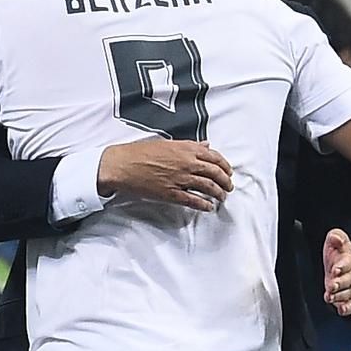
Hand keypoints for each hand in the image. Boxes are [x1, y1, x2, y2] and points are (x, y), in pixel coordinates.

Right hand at [98, 139, 233, 211]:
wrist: (121, 165)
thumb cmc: (139, 152)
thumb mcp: (167, 143)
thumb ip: (189, 145)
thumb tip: (205, 145)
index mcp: (186, 149)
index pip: (215, 157)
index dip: (225, 166)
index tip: (228, 171)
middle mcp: (187, 163)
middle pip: (215, 173)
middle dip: (226, 181)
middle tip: (228, 187)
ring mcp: (180, 179)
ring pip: (208, 187)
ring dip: (218, 194)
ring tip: (221, 198)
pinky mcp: (171, 194)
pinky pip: (194, 201)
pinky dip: (204, 205)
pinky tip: (208, 207)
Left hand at [322, 228, 350, 316]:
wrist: (345, 262)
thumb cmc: (339, 251)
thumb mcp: (337, 239)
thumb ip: (336, 237)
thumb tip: (336, 238)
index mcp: (349, 259)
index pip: (347, 262)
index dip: (342, 266)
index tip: (335, 269)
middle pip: (349, 280)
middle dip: (340, 283)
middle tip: (331, 285)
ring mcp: (350, 286)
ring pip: (349, 292)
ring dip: (340, 296)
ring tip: (330, 297)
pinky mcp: (347, 296)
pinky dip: (347, 308)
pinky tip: (341, 310)